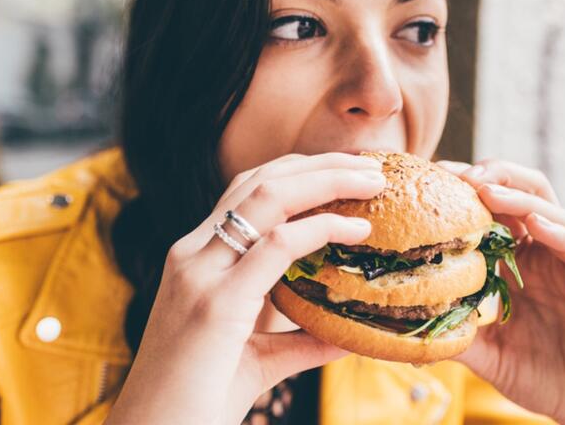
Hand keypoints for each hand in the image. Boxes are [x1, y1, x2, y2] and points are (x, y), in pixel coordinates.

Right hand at [106, 153, 385, 424]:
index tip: (346, 171)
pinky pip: (276, 246)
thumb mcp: (257, 359)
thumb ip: (299, 339)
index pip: (245, 191)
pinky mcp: (215, 303)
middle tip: (372, 164)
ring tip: (372, 180)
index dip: (298, 171)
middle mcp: (192, 255)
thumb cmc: (199, 401)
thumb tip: (348, 334)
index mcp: (195, 259)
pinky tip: (356, 230)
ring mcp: (199, 274)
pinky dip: (322, 229)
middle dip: (319, 164)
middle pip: (259, 180)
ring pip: (266, 196)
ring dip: (326, 180)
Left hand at [438, 159, 564, 424]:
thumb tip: (404, 322)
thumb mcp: (488, 355)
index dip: (470, 189)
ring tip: (488, 189)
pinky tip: (537, 226)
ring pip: (554, 215)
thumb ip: (456, 334)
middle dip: (495, 175)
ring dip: (520, 199)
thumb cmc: (545, 380)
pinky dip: (562, 236)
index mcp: (522, 263)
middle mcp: (550, 257)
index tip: (435, 176)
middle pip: (528, 194)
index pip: (497, 210)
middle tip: (460, 174)